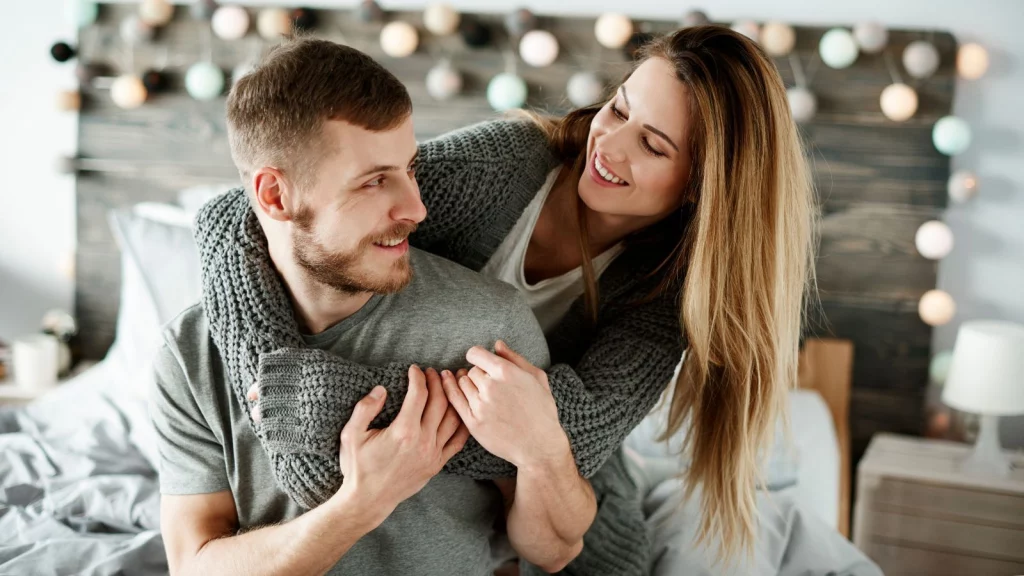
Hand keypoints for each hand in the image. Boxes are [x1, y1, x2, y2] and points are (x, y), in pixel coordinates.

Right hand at [332, 366, 468, 522]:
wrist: (368, 500)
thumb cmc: (358, 467)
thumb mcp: (351, 435)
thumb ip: (365, 409)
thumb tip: (381, 389)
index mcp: (403, 431)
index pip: (419, 394)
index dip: (418, 377)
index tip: (414, 369)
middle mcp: (423, 441)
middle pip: (439, 402)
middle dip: (437, 382)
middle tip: (432, 372)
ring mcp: (433, 453)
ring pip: (453, 419)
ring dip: (452, 398)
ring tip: (448, 386)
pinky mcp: (437, 464)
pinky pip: (458, 441)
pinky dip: (462, 423)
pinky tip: (460, 411)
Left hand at [441, 341, 567, 468]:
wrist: (539, 445)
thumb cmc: (542, 410)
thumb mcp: (537, 378)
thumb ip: (515, 358)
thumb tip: (496, 344)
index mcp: (506, 372)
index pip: (475, 354)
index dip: (478, 356)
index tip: (481, 362)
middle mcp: (491, 386)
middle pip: (471, 370)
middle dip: (478, 374)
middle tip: (488, 384)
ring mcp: (480, 405)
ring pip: (462, 384)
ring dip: (468, 385)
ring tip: (479, 391)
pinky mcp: (473, 422)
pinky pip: (454, 400)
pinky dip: (450, 390)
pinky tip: (449, 384)